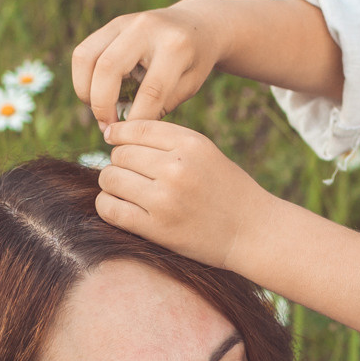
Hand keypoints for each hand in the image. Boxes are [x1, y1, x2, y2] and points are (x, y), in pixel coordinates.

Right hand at [71, 1, 224, 125]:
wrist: (197, 24)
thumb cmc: (194, 61)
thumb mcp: (189, 85)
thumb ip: (160, 105)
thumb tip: (126, 130)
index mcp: (176, 46)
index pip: (150, 91)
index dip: (136, 121)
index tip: (129, 139)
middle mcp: (147, 28)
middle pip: (108, 68)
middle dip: (101, 105)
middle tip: (107, 128)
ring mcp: (125, 22)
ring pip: (86, 57)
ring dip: (85, 91)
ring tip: (99, 111)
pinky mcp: (111, 24)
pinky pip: (83, 52)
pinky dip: (83, 79)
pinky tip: (97, 95)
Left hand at [96, 120, 279, 273]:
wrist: (252, 232)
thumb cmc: (226, 190)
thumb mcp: (205, 152)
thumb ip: (167, 141)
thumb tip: (113, 135)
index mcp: (190, 144)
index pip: (136, 128)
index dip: (120, 135)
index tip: (115, 142)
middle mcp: (177, 168)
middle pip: (120, 154)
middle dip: (119, 163)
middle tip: (131, 174)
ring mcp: (165, 199)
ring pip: (110, 179)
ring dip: (112, 184)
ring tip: (126, 191)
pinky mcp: (157, 228)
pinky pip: (110, 208)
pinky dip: (107, 205)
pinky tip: (119, 206)